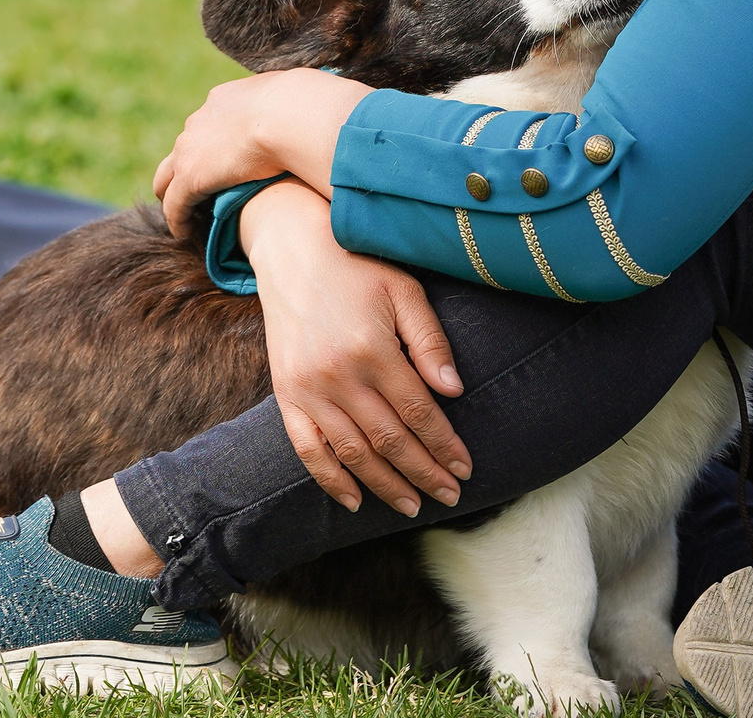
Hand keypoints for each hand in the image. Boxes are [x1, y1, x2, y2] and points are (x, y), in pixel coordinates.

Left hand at [154, 68, 366, 234]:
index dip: (216, 144)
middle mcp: (202, 119)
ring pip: (169, 176)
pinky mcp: (190, 178)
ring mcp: (191, 148)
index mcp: (227, 98)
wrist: (293, 115)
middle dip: (188, 168)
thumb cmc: (309, 106)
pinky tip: (185, 233)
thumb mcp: (302, 98)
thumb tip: (329, 109)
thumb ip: (302, 108)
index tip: (227, 161)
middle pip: (183, 148)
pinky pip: (175, 204)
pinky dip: (178, 219)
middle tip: (200, 191)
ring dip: (176, 194)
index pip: (210, 123)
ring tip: (187, 215)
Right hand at [241, 182, 472, 515]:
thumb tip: (455, 391)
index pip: (418, 413)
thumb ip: (429, 340)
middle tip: (451, 496)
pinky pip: (307, 449)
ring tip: (413, 505)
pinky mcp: (286, 393)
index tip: (466, 468)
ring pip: (353, 453)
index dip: (445, 445)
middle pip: (389, 441)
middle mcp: (337, 376)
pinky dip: (331, 479)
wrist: (291, 246)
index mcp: (372, 349)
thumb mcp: (403, 290)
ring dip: (386, 485)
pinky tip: (355, 501)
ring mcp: (307, 388)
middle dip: (424, 473)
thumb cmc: (356, 264)